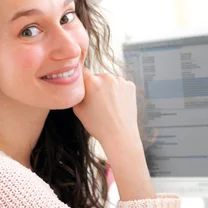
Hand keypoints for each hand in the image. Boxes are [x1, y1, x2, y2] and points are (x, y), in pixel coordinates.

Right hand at [73, 67, 154, 199]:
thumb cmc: (97, 125)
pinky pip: (121, 85)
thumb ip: (76, 93)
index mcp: (92, 82)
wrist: (120, 135)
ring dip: (108, 88)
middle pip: (97, 76)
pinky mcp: (131, 86)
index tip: (82, 86)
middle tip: (96, 101)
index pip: (82, 71)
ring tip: (108, 105)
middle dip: (95, 85)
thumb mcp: (78, 109)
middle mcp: (107, 77)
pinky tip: (118, 105)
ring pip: (110, 81)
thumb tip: (76, 85)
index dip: (81, 79)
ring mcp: (121, 81)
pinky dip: (119, 92)